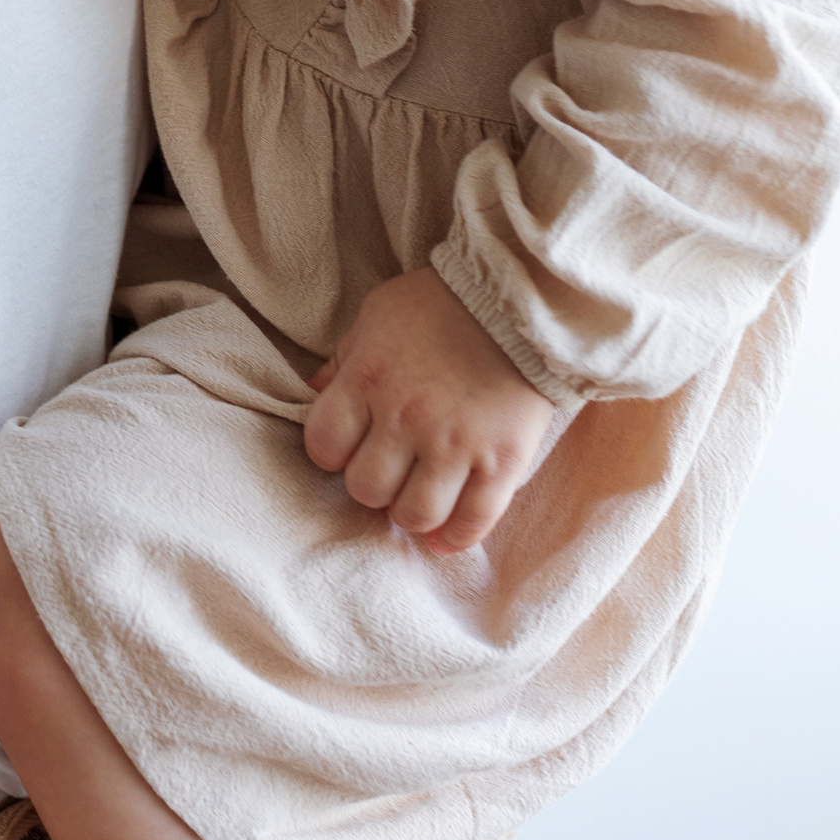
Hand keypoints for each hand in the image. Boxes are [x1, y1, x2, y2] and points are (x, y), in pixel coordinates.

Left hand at [303, 266, 560, 551]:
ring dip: (410, 513)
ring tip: (416, 498)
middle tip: (388, 471)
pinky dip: (455, 538)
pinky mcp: (502, 461)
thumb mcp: (376, 315)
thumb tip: (315, 391)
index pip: (324, 447)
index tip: (348, 446)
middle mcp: (407, 418)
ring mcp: (456, 444)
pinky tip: (444, 539)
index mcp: (368, 379)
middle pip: (366, 489)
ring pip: (416, 514)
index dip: (332, 452)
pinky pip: (474, 520)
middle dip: (372, 485)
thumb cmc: (442, 302)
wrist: (524, 300)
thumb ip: (344, 358)